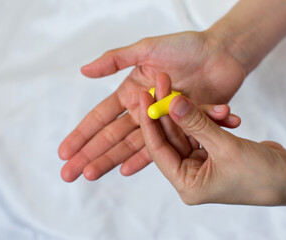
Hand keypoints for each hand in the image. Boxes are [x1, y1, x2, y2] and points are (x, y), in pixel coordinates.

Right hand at [59, 31, 245, 181]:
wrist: (222, 55)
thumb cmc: (186, 47)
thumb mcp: (147, 50)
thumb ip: (116, 60)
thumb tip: (83, 70)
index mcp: (132, 93)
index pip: (100, 118)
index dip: (81, 134)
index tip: (63, 151)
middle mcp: (143, 111)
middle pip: (111, 137)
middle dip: (89, 154)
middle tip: (68, 173)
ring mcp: (161, 123)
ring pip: (131, 146)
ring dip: (111, 161)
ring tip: (91, 174)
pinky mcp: (180, 130)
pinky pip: (162, 148)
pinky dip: (144, 159)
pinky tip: (126, 171)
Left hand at [139, 91, 285, 205]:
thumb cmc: (262, 174)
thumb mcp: (225, 147)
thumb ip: (196, 123)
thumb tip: (172, 103)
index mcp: (187, 184)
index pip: (157, 150)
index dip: (149, 122)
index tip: (145, 98)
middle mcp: (190, 175)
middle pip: (170, 138)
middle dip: (167, 111)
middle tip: (162, 84)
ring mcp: (201, 164)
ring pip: (186, 132)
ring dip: (189, 113)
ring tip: (181, 91)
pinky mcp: (212, 154)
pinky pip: (201, 132)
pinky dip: (205, 119)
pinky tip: (210, 108)